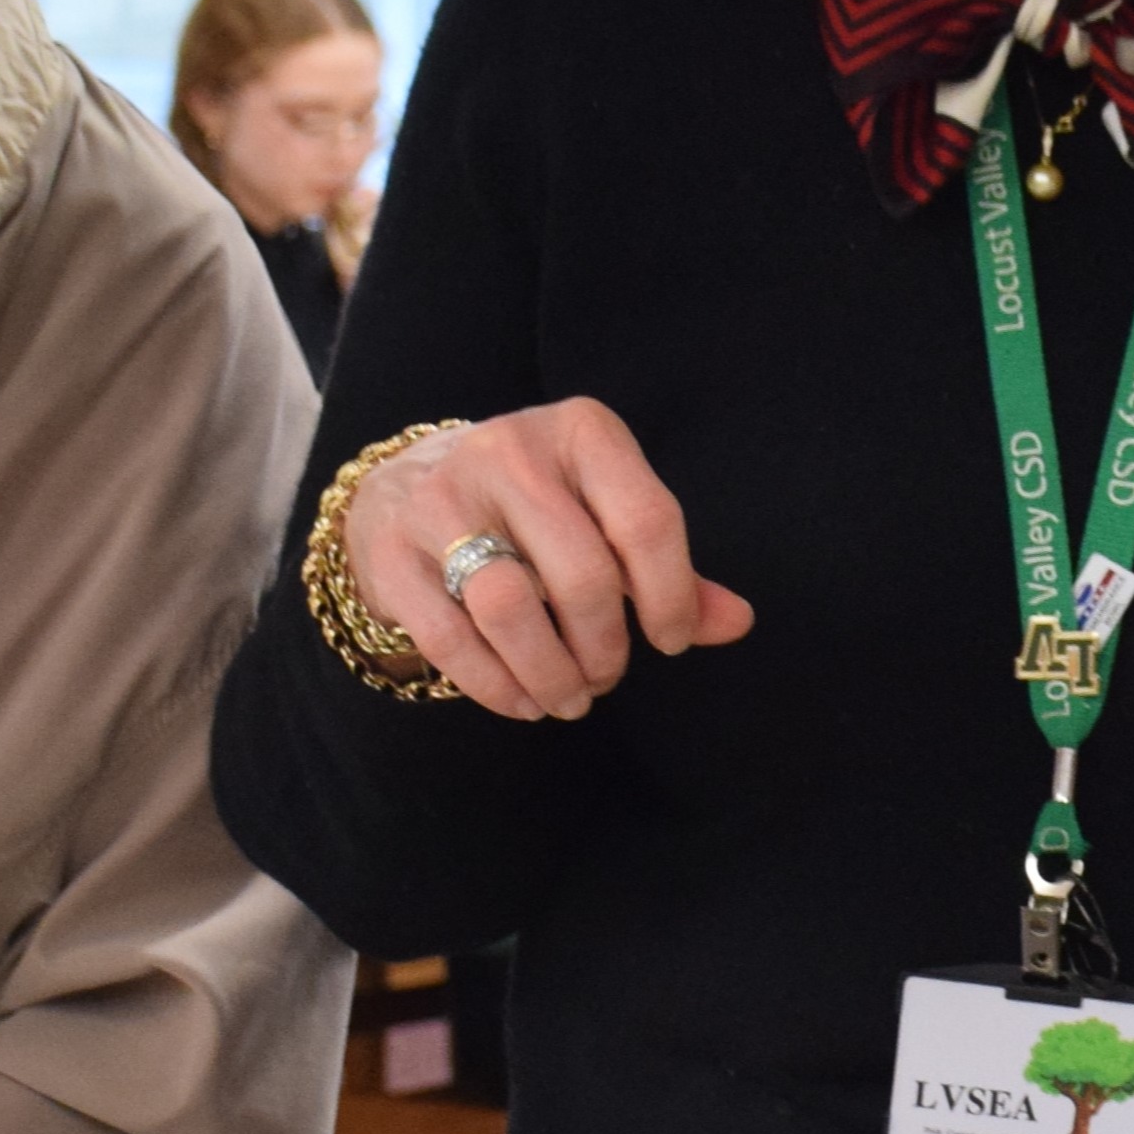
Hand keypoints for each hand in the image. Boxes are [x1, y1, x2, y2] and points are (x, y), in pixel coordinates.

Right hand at [340, 399, 756, 719]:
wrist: (406, 486)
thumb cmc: (536, 510)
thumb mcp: (606, 513)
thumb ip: (670, 568)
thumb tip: (738, 623)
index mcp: (580, 431)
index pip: (647, 520)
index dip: (671, 597)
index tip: (670, 640)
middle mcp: (509, 452)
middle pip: (582, 573)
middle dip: (606, 646)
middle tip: (608, 675)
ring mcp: (442, 499)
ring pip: (512, 607)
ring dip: (552, 673)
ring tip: (571, 696)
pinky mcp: (395, 554)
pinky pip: (452, 639)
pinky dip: (497, 685)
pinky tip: (525, 701)